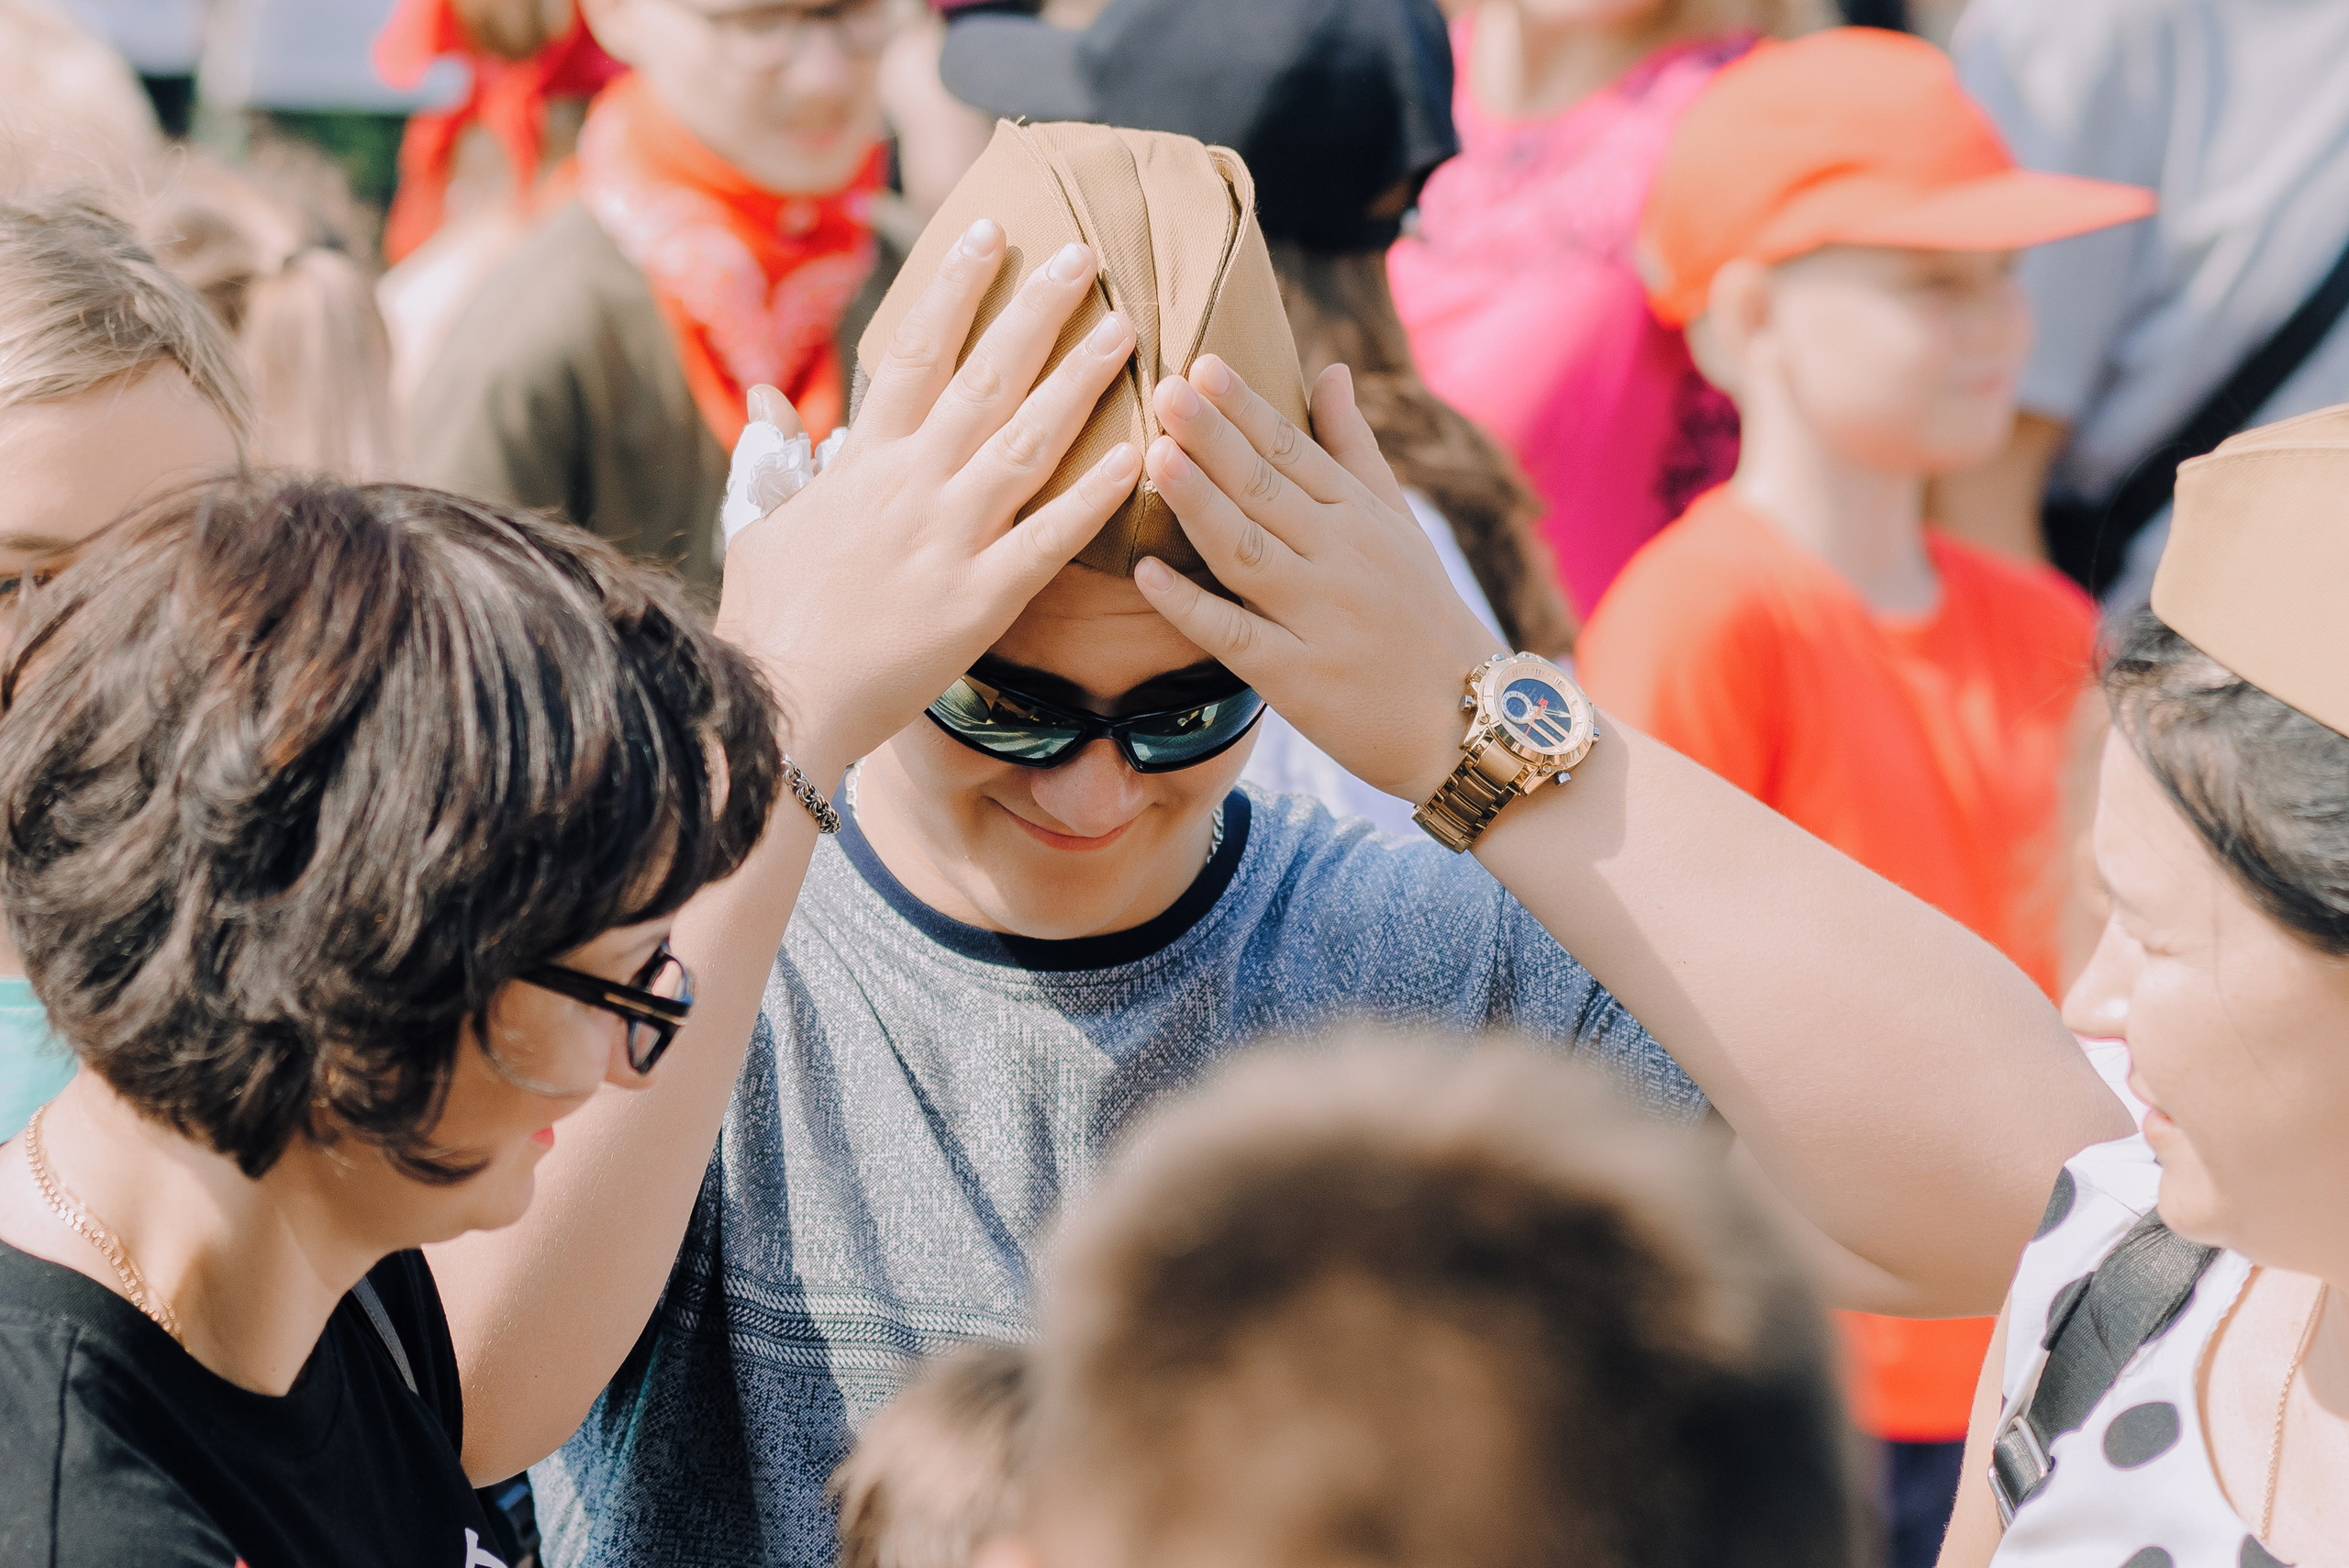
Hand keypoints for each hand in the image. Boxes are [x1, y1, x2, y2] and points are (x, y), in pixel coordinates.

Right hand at [715, 220, 1140, 779]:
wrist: (780, 699)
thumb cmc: (769, 619)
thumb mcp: (760, 524)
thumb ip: (777, 457)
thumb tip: (768, 401)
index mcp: (864, 464)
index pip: (916, 355)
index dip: (955, 290)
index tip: (991, 234)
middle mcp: (913, 486)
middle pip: (985, 378)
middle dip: (1036, 312)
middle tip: (1084, 257)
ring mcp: (950, 540)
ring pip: (1028, 441)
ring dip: (1080, 381)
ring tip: (1126, 330)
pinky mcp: (981, 600)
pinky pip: (1049, 538)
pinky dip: (1093, 497)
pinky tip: (1137, 455)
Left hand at [1134, 356, 1502, 804]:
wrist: (1465, 718)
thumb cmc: (1421, 613)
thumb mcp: (1398, 523)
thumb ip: (1355, 448)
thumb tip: (1331, 370)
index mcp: (1359, 517)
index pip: (1295, 452)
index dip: (1247, 409)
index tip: (1203, 363)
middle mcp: (1340, 559)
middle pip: (1266, 490)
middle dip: (1214, 438)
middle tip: (1166, 388)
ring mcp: (1317, 617)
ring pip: (1247, 552)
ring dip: (1200, 504)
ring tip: (1156, 458)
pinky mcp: (1295, 677)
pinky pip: (1234, 635)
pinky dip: (1189, 605)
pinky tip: (1147, 573)